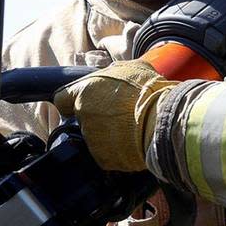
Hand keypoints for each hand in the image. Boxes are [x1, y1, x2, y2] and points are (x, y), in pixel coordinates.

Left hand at [53, 59, 178, 170]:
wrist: (163, 120)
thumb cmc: (149, 91)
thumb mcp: (133, 67)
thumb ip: (114, 70)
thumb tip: (113, 71)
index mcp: (83, 92)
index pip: (62, 99)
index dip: (73, 100)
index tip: (83, 103)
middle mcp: (83, 116)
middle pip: (82, 119)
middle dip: (96, 117)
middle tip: (118, 114)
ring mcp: (92, 139)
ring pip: (95, 137)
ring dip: (107, 134)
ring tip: (129, 128)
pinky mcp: (103, 159)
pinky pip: (107, 154)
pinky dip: (117, 150)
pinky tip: (132, 141)